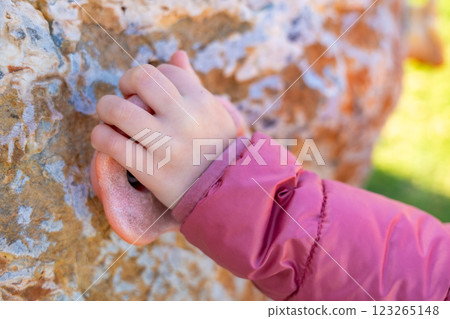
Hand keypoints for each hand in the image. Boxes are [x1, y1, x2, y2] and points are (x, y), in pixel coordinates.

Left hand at [91, 51, 236, 206]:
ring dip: (106, 108)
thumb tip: (177, 54)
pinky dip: (100, 137)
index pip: (164, 70)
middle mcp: (185, 119)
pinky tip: (104, 139)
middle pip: (140, 78)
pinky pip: (112, 144)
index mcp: (202, 101)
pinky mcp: (152, 171)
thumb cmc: (219, 149)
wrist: (226, 193)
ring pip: (118, 110)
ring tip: (108, 118)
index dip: (150, 77)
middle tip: (123, 96)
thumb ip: (194, 84)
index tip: (146, 91)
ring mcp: (167, 145)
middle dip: (125, 81)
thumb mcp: (216, 113)